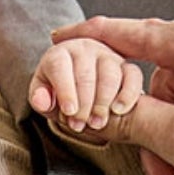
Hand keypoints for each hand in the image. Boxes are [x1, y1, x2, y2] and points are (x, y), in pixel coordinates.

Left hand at [28, 38, 143, 135]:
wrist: (82, 93)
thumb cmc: (60, 95)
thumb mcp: (46, 99)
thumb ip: (41, 100)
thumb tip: (41, 100)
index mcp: (59, 53)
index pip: (59, 67)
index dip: (64, 91)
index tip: (69, 112)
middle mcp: (84, 48)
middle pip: (85, 75)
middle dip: (83, 105)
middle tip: (79, 126)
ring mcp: (108, 55)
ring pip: (109, 75)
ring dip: (103, 103)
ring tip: (96, 123)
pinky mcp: (127, 66)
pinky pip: (133, 76)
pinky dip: (128, 94)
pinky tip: (118, 110)